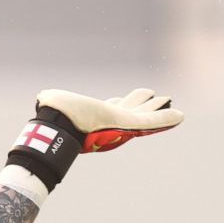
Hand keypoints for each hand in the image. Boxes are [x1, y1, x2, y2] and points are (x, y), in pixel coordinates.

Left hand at [5, 86, 182, 191]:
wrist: (60, 124)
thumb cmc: (54, 115)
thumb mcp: (57, 102)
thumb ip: (52, 100)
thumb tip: (42, 98)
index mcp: (96, 116)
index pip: (114, 108)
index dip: (122, 102)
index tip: (123, 98)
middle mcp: (110, 122)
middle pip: (132, 111)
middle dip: (143, 105)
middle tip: (157, 97)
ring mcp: (122, 125)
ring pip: (145, 116)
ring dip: (158, 110)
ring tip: (167, 100)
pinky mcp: (131, 125)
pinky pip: (152, 122)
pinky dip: (166, 119)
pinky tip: (180, 115)